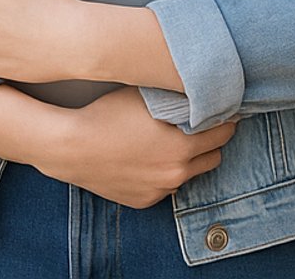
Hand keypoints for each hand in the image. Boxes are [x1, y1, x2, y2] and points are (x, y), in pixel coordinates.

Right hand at [36, 88, 234, 208]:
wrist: (70, 147)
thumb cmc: (106, 114)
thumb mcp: (146, 97)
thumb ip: (178, 98)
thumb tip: (200, 92)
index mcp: (182, 147)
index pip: (224, 132)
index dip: (224, 118)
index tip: (220, 109)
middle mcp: (176, 174)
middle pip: (213, 157)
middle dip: (209, 140)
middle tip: (196, 124)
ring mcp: (160, 191)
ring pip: (189, 174)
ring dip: (186, 159)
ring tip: (166, 141)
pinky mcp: (144, 201)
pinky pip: (164, 186)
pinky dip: (162, 173)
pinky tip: (145, 157)